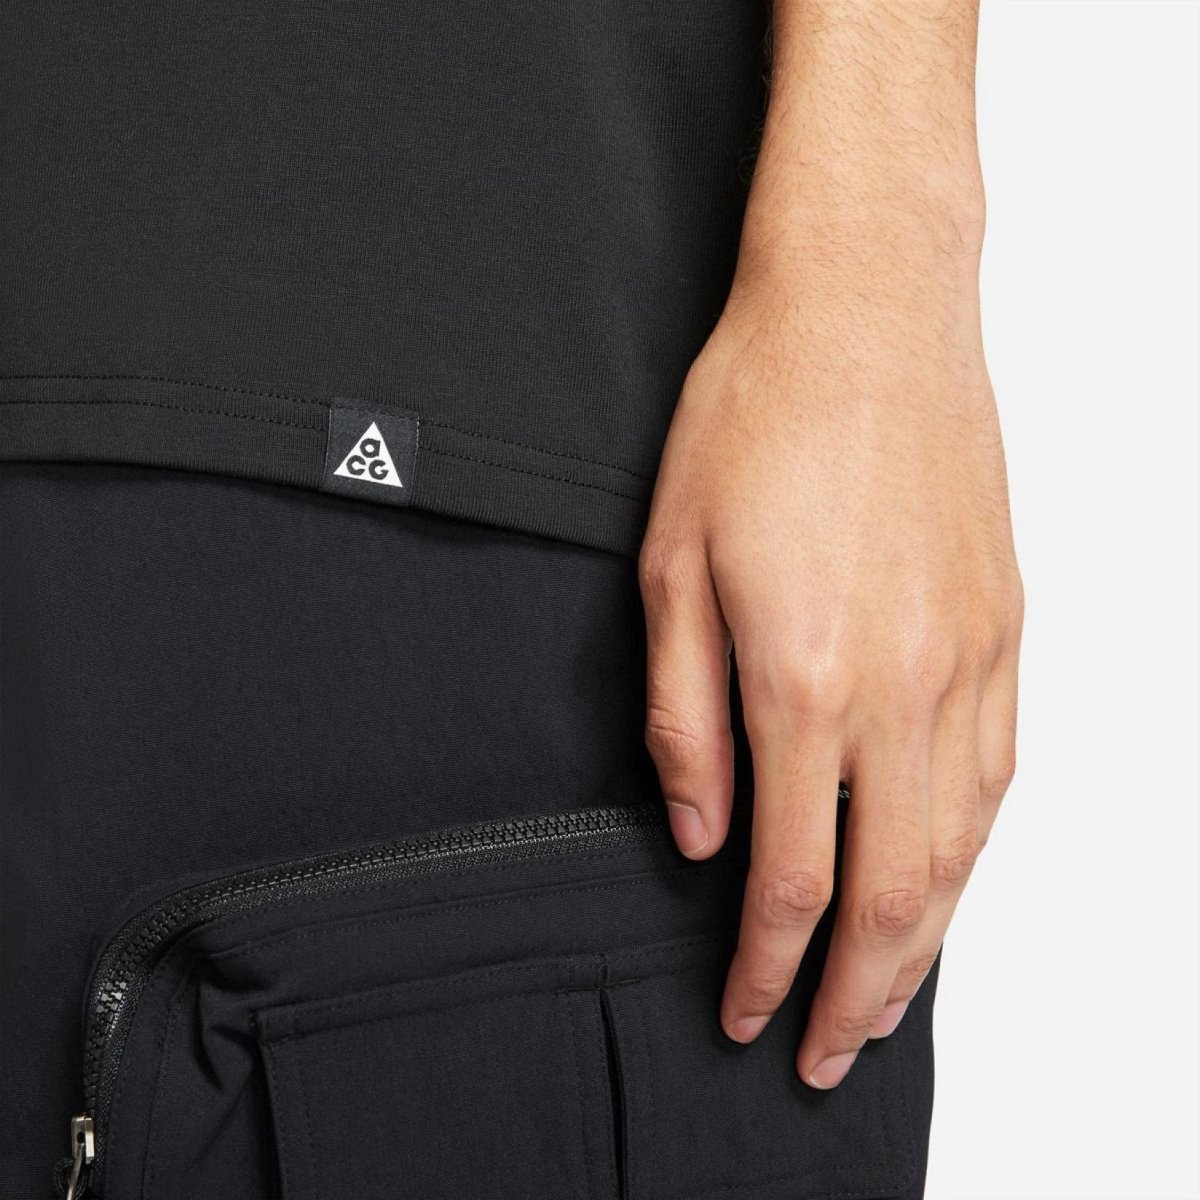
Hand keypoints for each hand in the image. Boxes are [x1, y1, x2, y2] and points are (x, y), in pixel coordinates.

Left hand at [639, 209, 1022, 1087]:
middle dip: (855, 997)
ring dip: (924, 944)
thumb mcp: (669, 565)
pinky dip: (972, 854)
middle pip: (893, 894)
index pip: (791, 877)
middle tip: (826, 1057)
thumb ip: (683, 713)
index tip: (743, 1013)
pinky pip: (1002, 775)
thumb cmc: (756, 419)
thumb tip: (700, 828)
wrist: (864, 315)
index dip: (766, 966)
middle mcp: (905, 687)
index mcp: (804, 677)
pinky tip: (945, 882)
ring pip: (961, 850)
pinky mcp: (1006, 628)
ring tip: (887, 1002)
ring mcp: (972, 660)